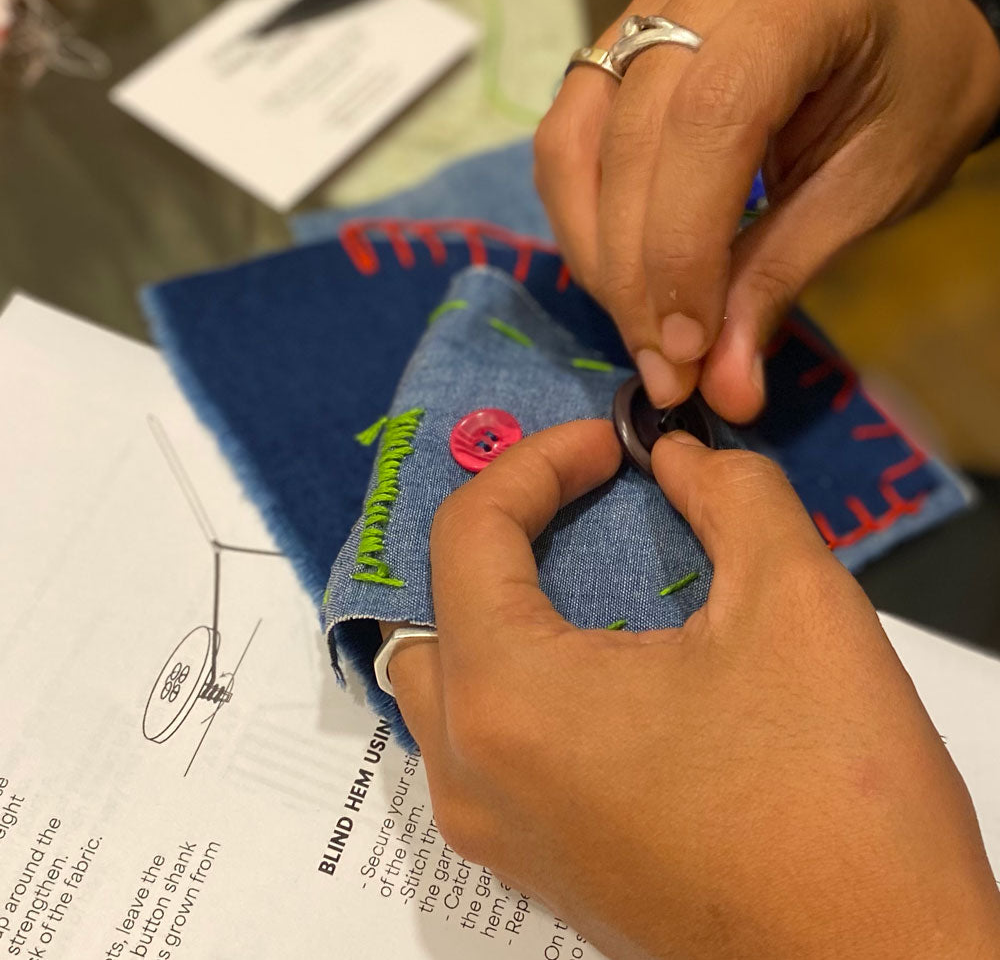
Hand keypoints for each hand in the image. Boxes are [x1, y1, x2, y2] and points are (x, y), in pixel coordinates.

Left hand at [386, 421, 999, 959]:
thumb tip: (681, 460)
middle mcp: (474, 776)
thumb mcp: (797, 599)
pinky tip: (611, 654)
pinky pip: (490, 747)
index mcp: (509, 700)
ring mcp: (501, 837)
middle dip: (498, 534)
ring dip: (501, 608)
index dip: (535, 464)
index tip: (613, 446)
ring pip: (451, 686)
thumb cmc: (836, 798)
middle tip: (579, 495)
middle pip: (430, 612)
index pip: (466, 535)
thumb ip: (730, 494)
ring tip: (589, 562)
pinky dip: (524, 677)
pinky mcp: (543, 870)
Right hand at [534, 0, 999, 421]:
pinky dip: (585, 206)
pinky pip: (575, 119)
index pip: (710, 117)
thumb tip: (723, 391)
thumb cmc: (916, 96)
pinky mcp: (627, 19)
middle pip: (635, 125)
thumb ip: (783, 274)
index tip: (685, 349)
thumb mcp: (872, 188)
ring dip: (595, 242)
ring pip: (582, 125)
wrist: (915, 22)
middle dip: (634, 263)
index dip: (681, 242)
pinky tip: (617, 268)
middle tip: (664, 366)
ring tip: (639, 326)